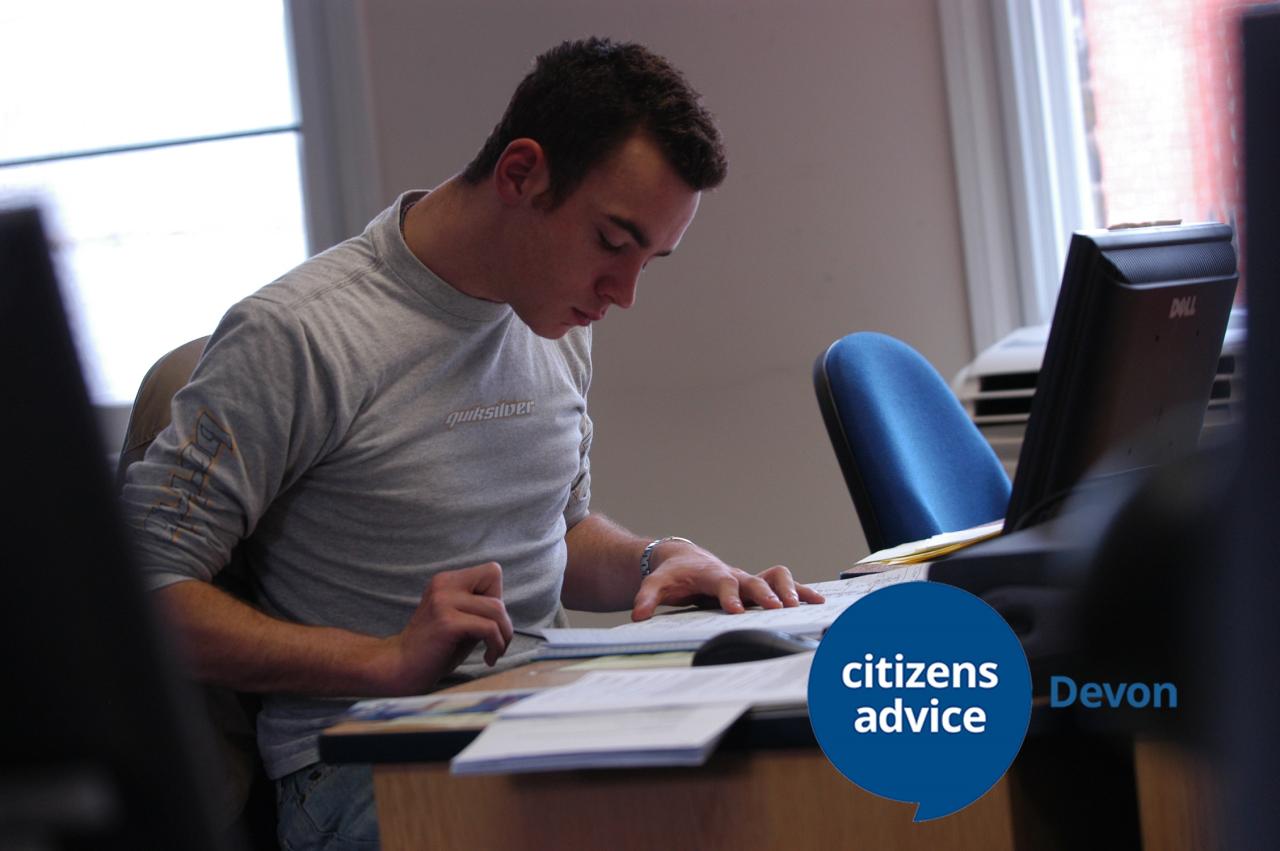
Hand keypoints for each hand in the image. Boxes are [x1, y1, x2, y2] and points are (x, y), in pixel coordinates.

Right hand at [379, 562, 513, 693]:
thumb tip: (505, 609)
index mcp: (446, 581)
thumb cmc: (435, 648)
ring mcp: (443, 601)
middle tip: (496, 641)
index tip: (488, 622)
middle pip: (495, 583)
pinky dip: (496, 645)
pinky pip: (488, 627)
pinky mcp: (447, 622)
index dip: (496, 597)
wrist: (401, 668)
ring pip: (496, 608)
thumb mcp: (459, 618)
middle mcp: (444, 585)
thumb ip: (478, 608)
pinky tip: (488, 659)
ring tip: (494, 652)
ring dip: (503, 635)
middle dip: (503, 616)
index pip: (491, 572)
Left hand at [630, 542, 824, 620]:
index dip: (730, 596)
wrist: (683, 560)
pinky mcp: (756, 586)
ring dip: (790, 590)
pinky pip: (783, 585)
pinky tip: (817, 603)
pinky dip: (801, 592)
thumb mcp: (656, 584)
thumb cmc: (674, 574)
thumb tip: (638, 615)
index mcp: (711, 574)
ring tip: (803, 606)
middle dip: (766, 594)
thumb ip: (647, 598)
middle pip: (754, 580)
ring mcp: (747, 579)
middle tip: (777, 608)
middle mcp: (734, 574)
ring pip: (775, 577)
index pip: (722, 583)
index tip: (736, 610)